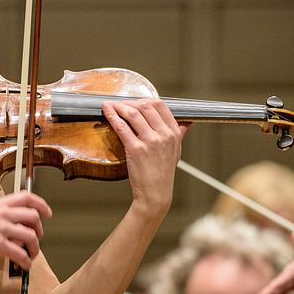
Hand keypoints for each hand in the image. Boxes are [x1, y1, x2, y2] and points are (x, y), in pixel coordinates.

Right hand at [0, 191, 51, 269]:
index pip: (27, 197)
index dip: (41, 204)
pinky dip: (26, 261)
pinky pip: (20, 253)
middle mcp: (3, 214)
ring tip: (32, 253)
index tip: (47, 212)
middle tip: (37, 237)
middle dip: (40, 229)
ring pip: (31, 236)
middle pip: (34, 217)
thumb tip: (11, 222)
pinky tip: (24, 264)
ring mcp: (1, 229)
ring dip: (35, 247)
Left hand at [102, 99, 188, 217]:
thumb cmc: (163, 173)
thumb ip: (180, 134)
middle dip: (130, 102)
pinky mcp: (136, 149)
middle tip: (120, 104)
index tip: (135, 102)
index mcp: (174, 133)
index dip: (145, 100)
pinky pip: (122, 126)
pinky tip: (106, 111)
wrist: (155, 193)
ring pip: (133, 114)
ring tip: (110, 105)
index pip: (160, 105)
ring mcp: (150, 142)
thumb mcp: (176, 151)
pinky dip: (112, 116)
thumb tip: (187, 122)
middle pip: (145, 106)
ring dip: (119, 106)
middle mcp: (164, 135)